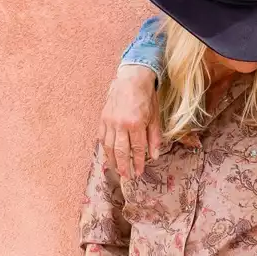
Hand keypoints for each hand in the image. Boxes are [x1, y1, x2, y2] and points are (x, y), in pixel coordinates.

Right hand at [100, 64, 162, 181]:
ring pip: (109, 146)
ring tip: (117, 171)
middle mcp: (120, 124)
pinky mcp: (103, 118)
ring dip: (112, 161)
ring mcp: (109, 121)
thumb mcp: (155, 117)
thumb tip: (154, 156)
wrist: (132, 78)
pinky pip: (102, 138)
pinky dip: (105, 149)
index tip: (139, 173)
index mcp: (135, 124)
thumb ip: (154, 138)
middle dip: (124, 166)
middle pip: (121, 151)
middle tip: (127, 177)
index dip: (138, 163)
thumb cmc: (146, 97)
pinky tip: (109, 156)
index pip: (137, 149)